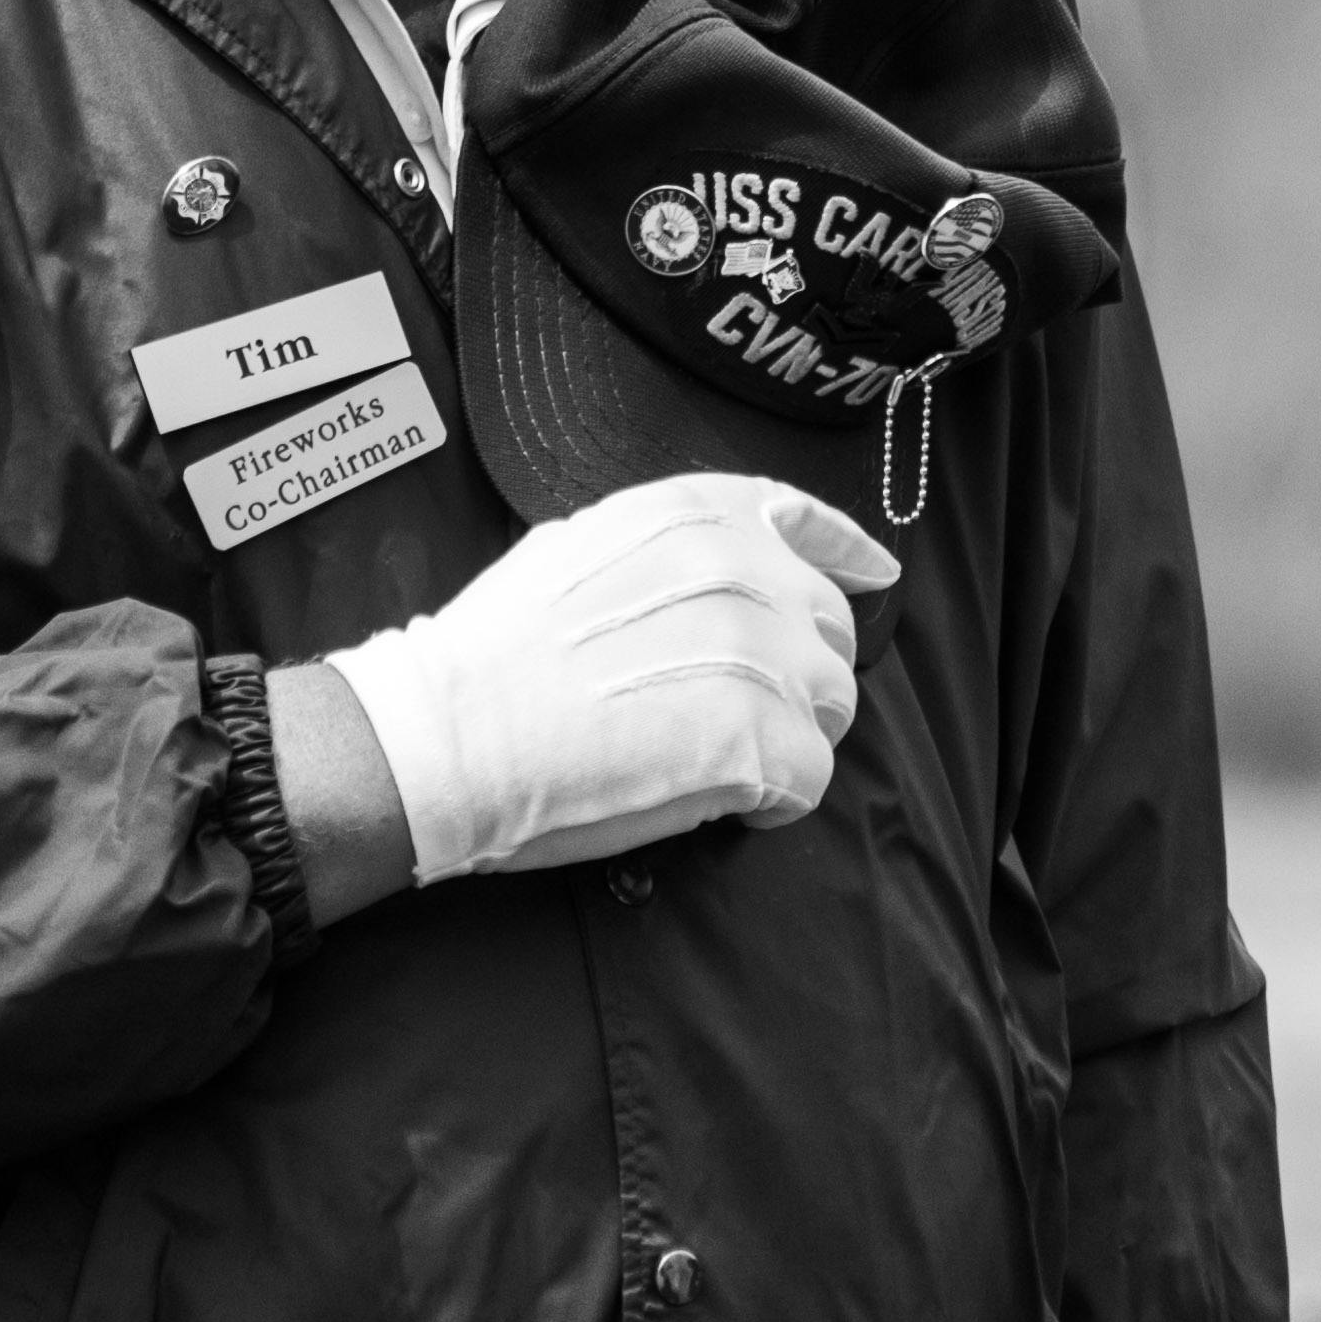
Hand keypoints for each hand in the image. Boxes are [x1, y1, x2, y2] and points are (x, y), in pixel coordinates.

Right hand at [298, 472, 893, 884]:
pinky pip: (811, 777)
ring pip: (829, 706)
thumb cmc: (491, 658)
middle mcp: (738, 571)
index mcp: (690, 517)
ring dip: (790, 737)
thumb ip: (660, 550)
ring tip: (723, 761)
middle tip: (740, 714)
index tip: (873, 573)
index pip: (799, 517)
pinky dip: (778, 800)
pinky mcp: (758, 741)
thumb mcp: (574, 548)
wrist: (448, 736)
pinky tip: (729, 804)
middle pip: (828, 628)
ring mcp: (755, 655)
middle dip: (799, 672)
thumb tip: (714, 578)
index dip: (842, 551)